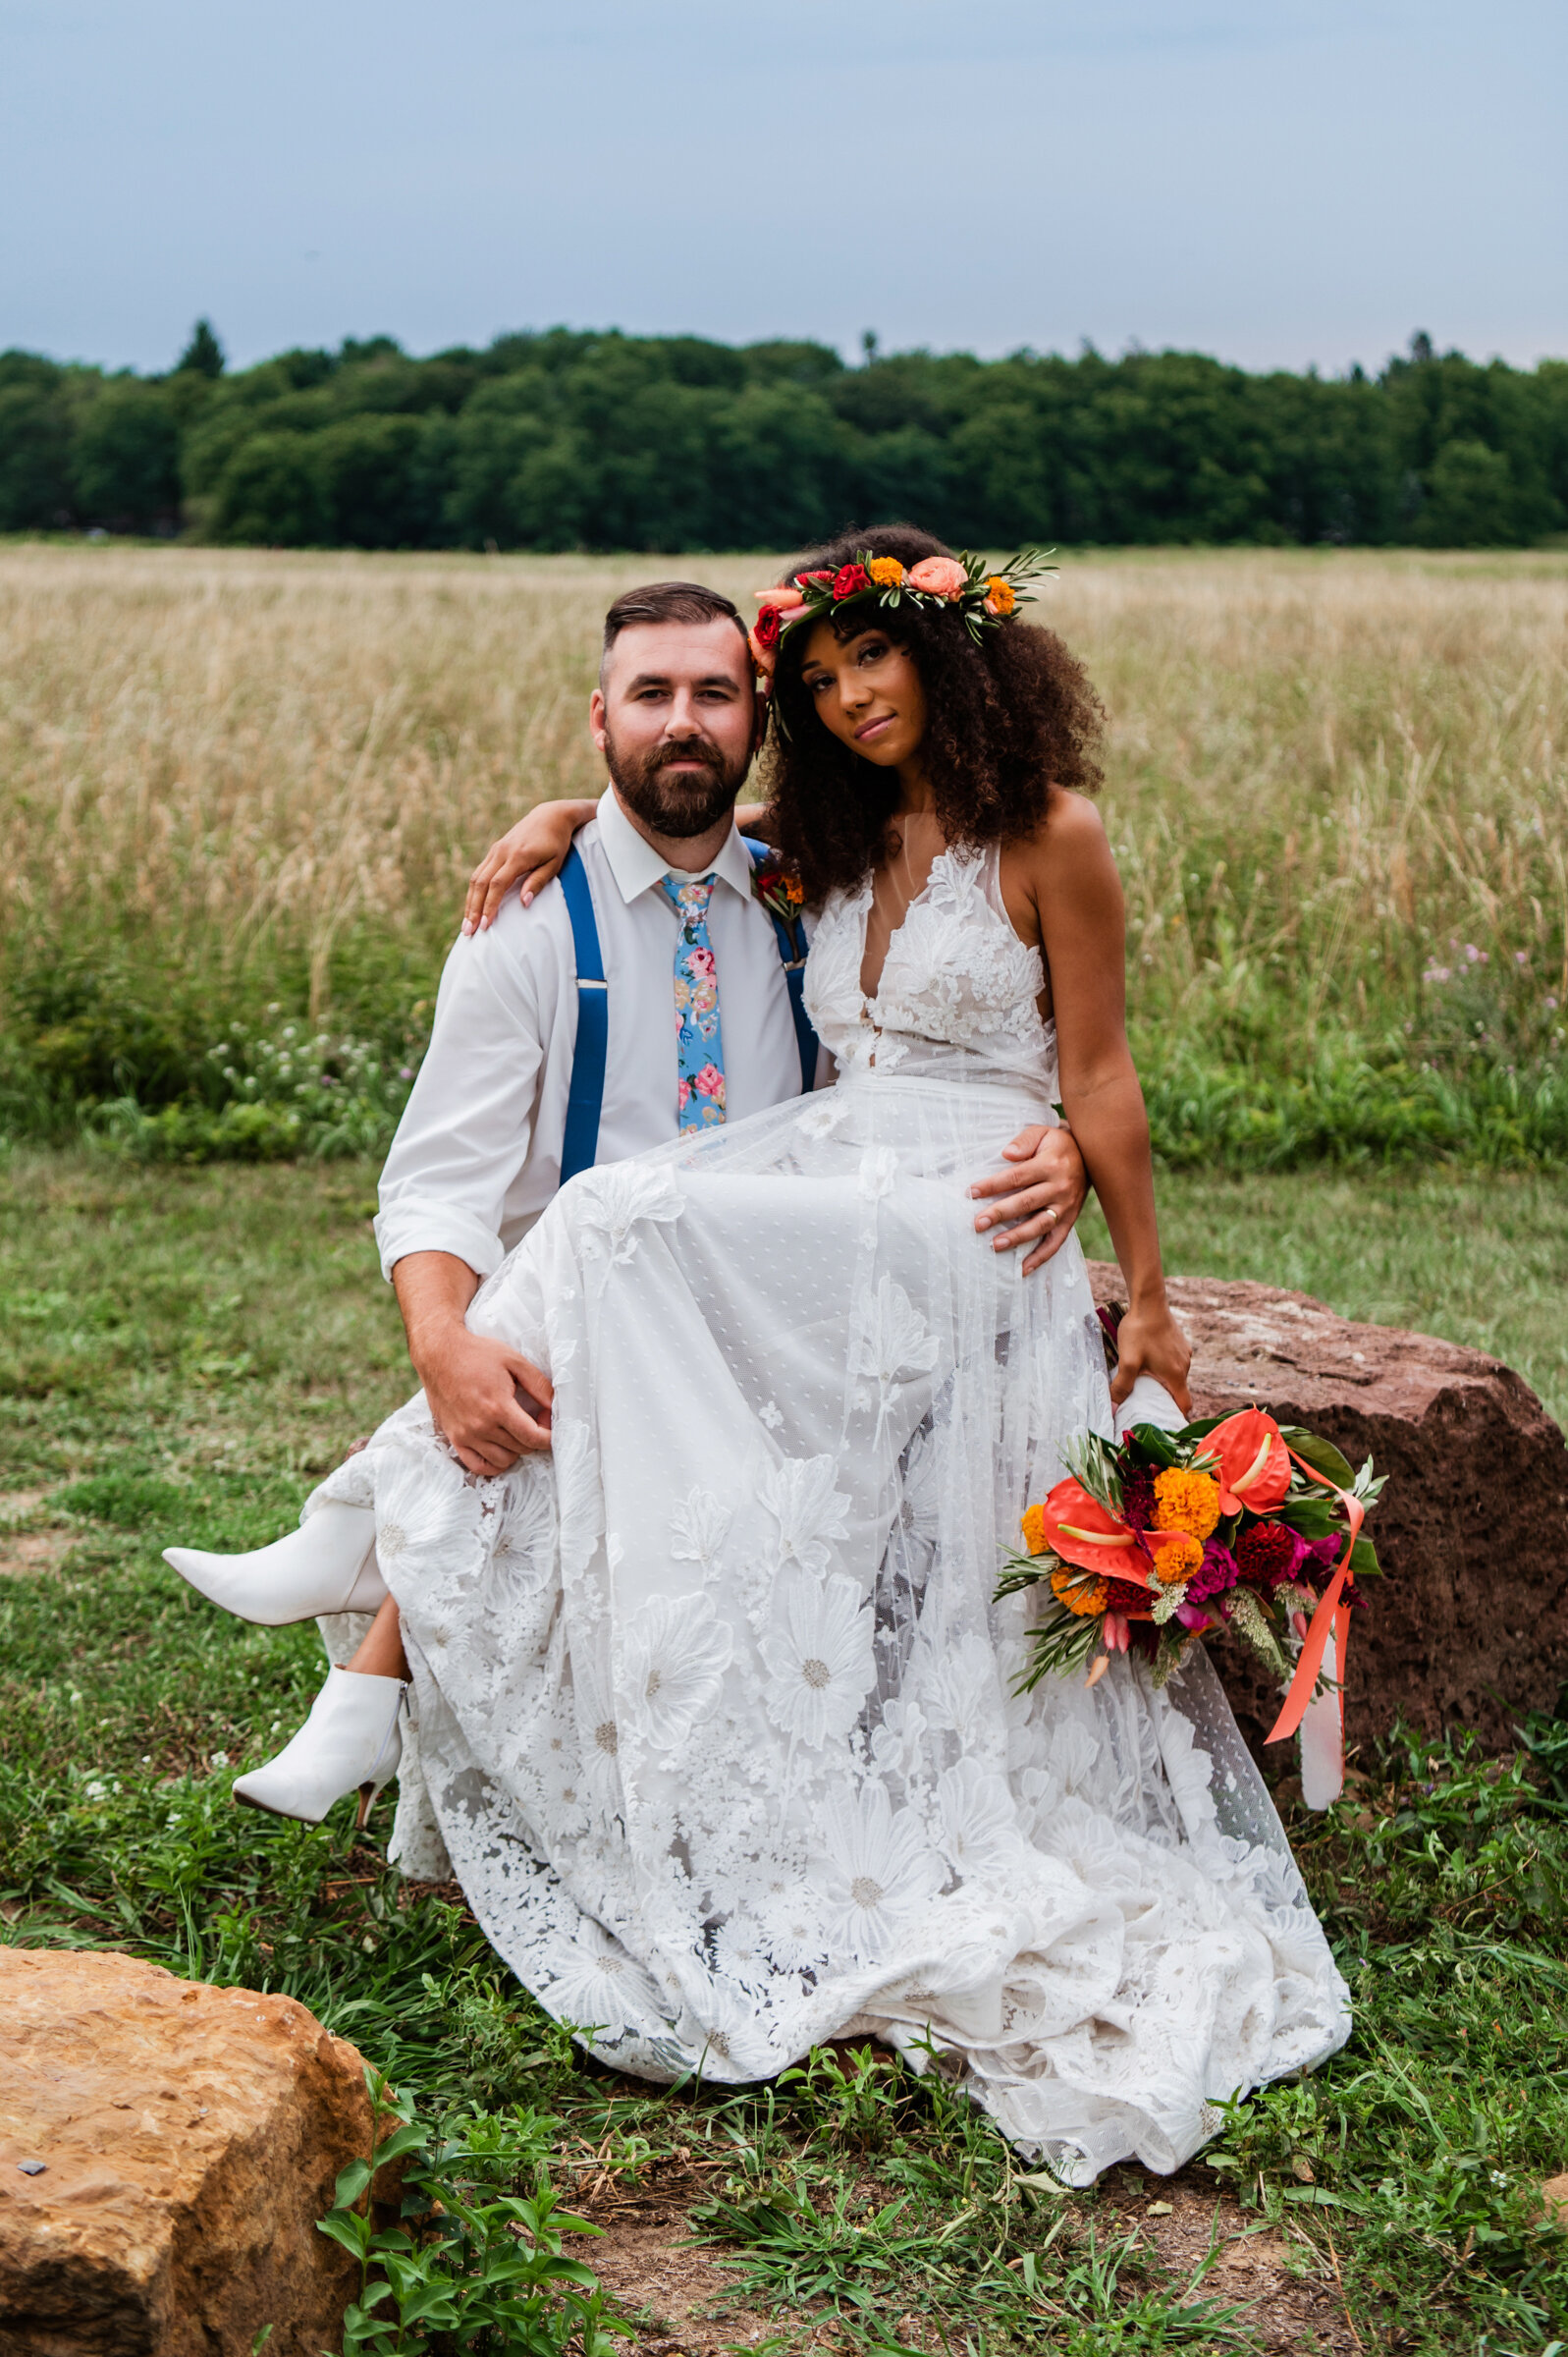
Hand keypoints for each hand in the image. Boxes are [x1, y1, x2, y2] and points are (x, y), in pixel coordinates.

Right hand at [413, 1322, 553, 1474]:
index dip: (549, 1435)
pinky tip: (500, 1448)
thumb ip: (539, 1385)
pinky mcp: (454, 1438)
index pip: (533, 1438)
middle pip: (521, 1449)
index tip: (549, 1423)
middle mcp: (481, 1426)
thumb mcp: (514, 1361)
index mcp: (498, 1407)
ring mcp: (466, 1435)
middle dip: (534, 1438)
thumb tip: (556, 1406)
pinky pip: (477, 1466)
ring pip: (502, 1460)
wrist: (439, 1354)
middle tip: (534, 1420)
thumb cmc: (476, 1354)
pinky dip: (493, 1464)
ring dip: (516, 1450)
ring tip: (516, 1431)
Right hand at [462, 799, 594, 934]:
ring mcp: (496, 850)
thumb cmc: (556, 843)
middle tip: (468, 932)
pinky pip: (480, 873)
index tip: (485, 925)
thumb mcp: (554, 864)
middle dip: (473, 909)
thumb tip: (523, 903)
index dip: (489, 906)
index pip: (497, 884)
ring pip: (476, 878)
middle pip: (481, 883)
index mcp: (518, 856)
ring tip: (467, 924)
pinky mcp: (494, 850)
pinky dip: (474, 891)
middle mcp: (502, 852)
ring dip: (470, 902)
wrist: (550, 816)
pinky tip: (473, 906)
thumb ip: (538, 882)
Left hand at [969, 1124, 1087, 1275]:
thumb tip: (1007, 1154)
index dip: (993, 1185)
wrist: (1091, 1156)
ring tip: (995, 1245)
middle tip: (977, 1224)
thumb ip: (1024, 1141)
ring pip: (1040, 1225)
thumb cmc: (1057, 1144)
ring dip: (1018, 1237)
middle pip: (1026, 1203)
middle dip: (1000, 1214)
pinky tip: (1023, 1269)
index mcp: (1051, 1165)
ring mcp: (1067, 1206)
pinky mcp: (1070, 1220)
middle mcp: (1060, 1187)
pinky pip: (1056, 1242)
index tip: (971, 1193)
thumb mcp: (1042, 1133)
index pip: (1017, 1177)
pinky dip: (1041, 1257)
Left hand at [1109, 1302, 1191, 1414]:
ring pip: (1177, 1375)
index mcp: (1176, 1375)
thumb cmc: (1139, 1331)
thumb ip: (1121, 1386)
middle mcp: (1185, 1365)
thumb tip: (1113, 1408)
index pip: (1185, 1404)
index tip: (1166, 1422)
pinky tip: (1150, 1361)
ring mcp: (1184, 1353)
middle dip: (1166, 1399)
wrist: (1149, 1302)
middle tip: (1148, 1404)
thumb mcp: (1128, 1361)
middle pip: (1179, 1390)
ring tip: (1146, 1382)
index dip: (1177, 1416)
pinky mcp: (1180, 1342)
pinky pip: (1175, 1361)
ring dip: (1165, 1381)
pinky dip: (1166, 1366)